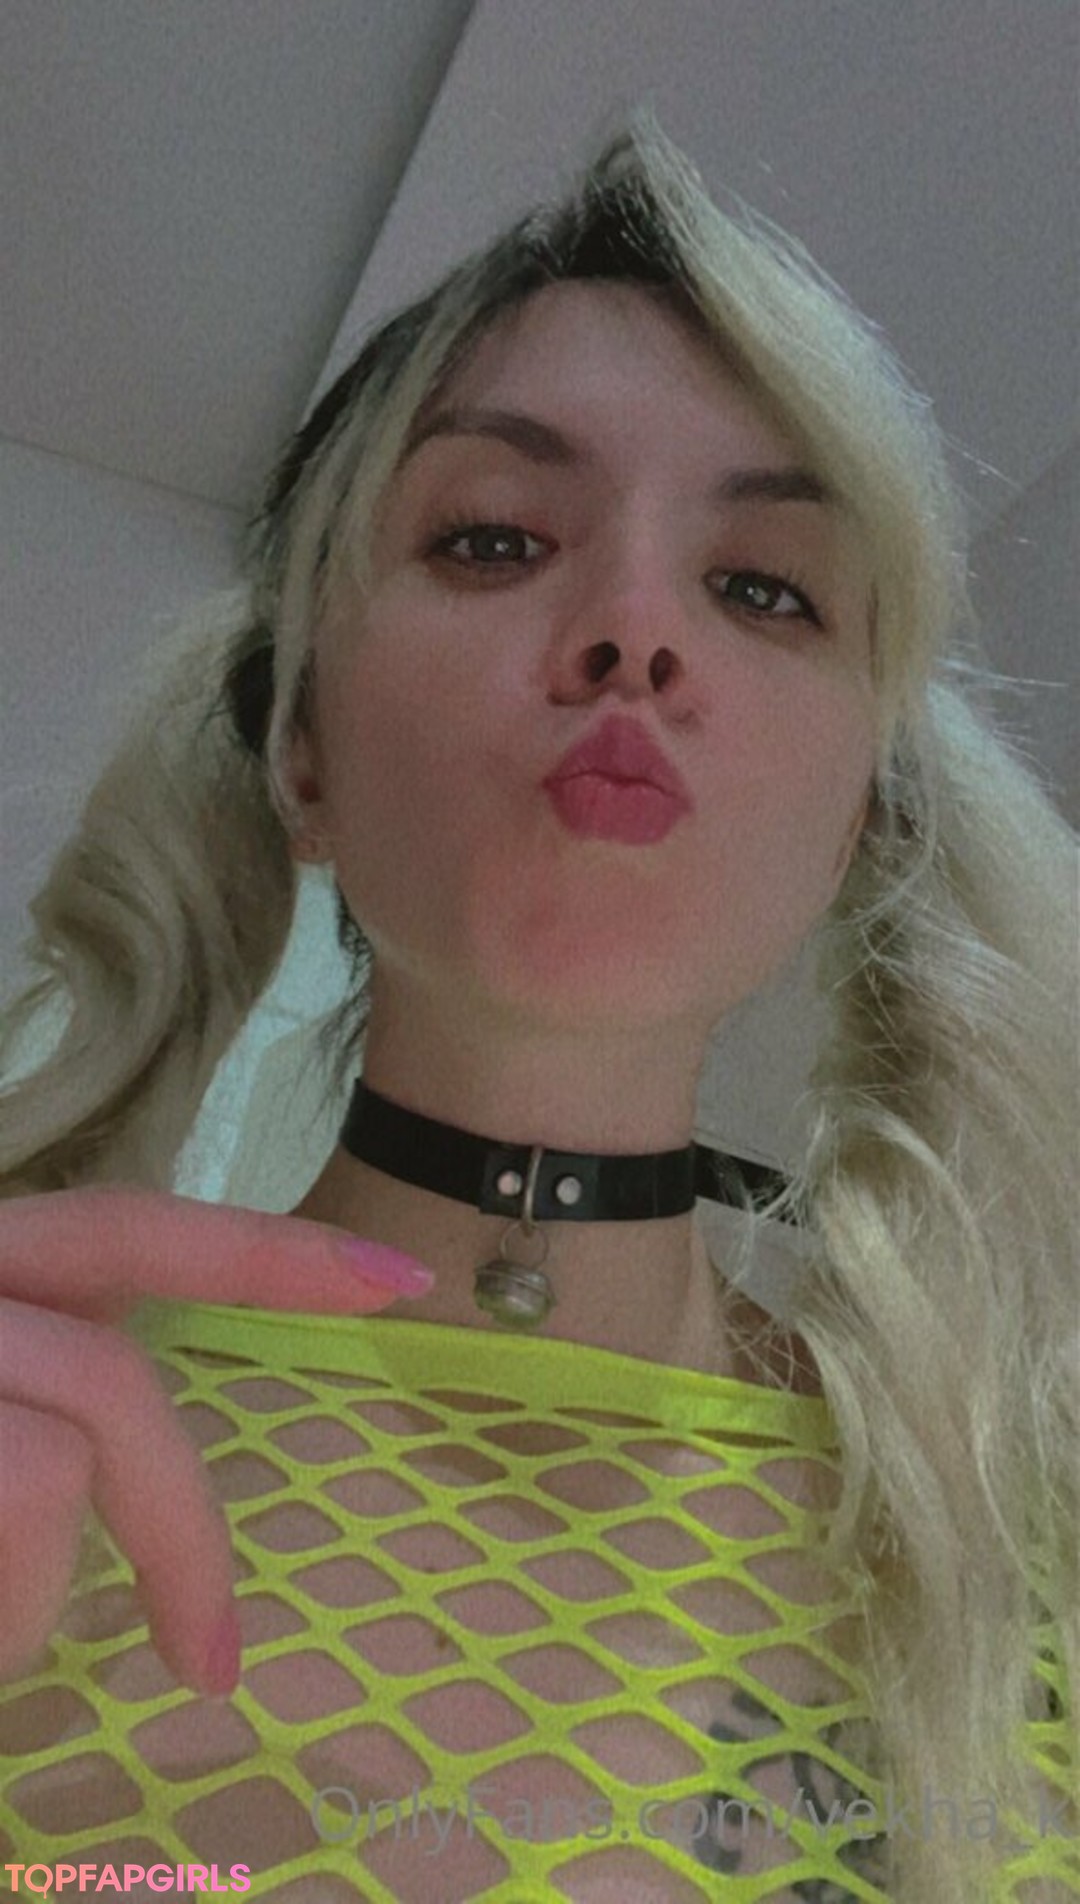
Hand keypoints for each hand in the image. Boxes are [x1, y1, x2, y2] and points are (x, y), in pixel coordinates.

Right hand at [0, 1185, 434, 1695]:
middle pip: (111, 1375)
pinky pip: (26, 1504)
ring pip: (60, 1465)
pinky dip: (5, 1614)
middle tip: (213, 1666)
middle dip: (180, 1535)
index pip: (120, 1233)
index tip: (402, 1278)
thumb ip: (34, 1416)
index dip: (258, 1250)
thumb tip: (96, 1486)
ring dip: (33, 1601)